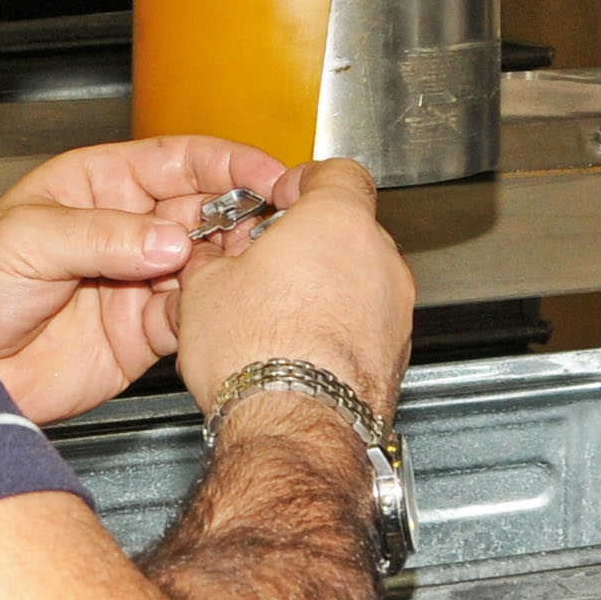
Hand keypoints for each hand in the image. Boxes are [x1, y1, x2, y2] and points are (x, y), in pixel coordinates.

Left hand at [0, 136, 283, 423]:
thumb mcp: (27, 239)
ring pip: (208, 264)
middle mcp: (127, 227)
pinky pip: (192, 317)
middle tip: (273, 229)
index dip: (229, 165)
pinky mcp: (142, 331)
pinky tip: (218, 311)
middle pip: (205, 209)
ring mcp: (138, 280)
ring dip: (235, 266)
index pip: (180, 160)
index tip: (269, 175)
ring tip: (253, 271)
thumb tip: (168, 239)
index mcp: (100, 183)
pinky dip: (212, 314)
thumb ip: (100, 236)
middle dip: (244, 215)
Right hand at [172, 159, 414, 420]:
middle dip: (309, 241)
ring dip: (326, 286)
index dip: (303, 180)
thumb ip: (211, 258)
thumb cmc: (256, 353)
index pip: (336, 171)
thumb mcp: (204, 289)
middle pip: (349, 228)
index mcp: (336, 221)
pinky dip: (339, 327)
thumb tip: (206, 259)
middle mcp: (378, 259)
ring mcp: (394, 309)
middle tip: (267, 260)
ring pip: (361, 278)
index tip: (280, 197)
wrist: (292, 427)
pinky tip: (298, 350)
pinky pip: (368, 323)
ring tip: (277, 313)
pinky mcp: (396, 354)